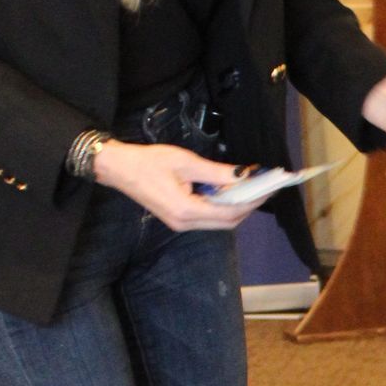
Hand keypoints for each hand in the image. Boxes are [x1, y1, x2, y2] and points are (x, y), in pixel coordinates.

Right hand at [93, 142, 255, 229]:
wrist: (118, 169)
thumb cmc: (149, 162)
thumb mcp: (186, 162)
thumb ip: (216, 171)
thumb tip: (243, 174)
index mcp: (186, 210)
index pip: (229, 212)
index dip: (251, 202)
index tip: (267, 189)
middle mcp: (185, 223)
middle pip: (227, 222)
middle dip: (247, 207)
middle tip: (262, 189)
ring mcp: (180, 223)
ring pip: (218, 221)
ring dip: (235, 207)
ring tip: (249, 189)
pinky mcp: (178, 219)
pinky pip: (207, 217)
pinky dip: (221, 206)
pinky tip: (228, 191)